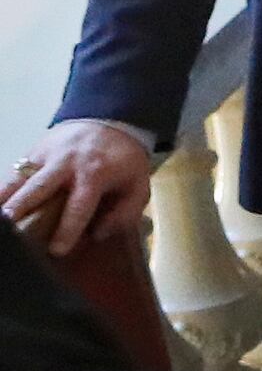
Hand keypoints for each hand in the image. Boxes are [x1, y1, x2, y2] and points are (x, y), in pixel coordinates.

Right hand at [6, 121, 156, 256]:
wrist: (110, 121)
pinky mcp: (32, 152)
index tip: (57, 249)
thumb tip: (98, 234)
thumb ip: (125, 212)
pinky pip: (13, 173)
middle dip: (22, 209)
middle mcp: (67, 163)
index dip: (68, 228)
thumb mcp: (139, 184)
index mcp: (95, 173)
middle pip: (39, 188)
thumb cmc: (123, 160)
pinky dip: (3, 188)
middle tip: (10, 229)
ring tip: (0, 219)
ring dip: (6, 198)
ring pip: (19, 179)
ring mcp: (46, 156)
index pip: (79, 205)